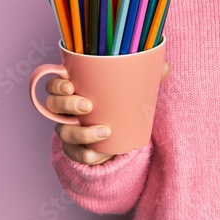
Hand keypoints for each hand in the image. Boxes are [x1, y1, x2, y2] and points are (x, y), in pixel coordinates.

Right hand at [50, 61, 169, 165]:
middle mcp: (65, 110)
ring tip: (103, 131)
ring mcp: (68, 130)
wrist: (120, 135)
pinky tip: (98, 154)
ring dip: (80, 132)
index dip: (57, 84)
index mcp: (74, 89)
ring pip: (63, 131)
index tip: (70, 85)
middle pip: (53, 105)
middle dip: (67, 105)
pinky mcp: (75, 150)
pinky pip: (74, 154)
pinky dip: (86, 154)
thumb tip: (165, 65)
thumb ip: (146, 77)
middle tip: (87, 105)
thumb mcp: (132, 90)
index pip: (54, 84)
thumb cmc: (120, 104)